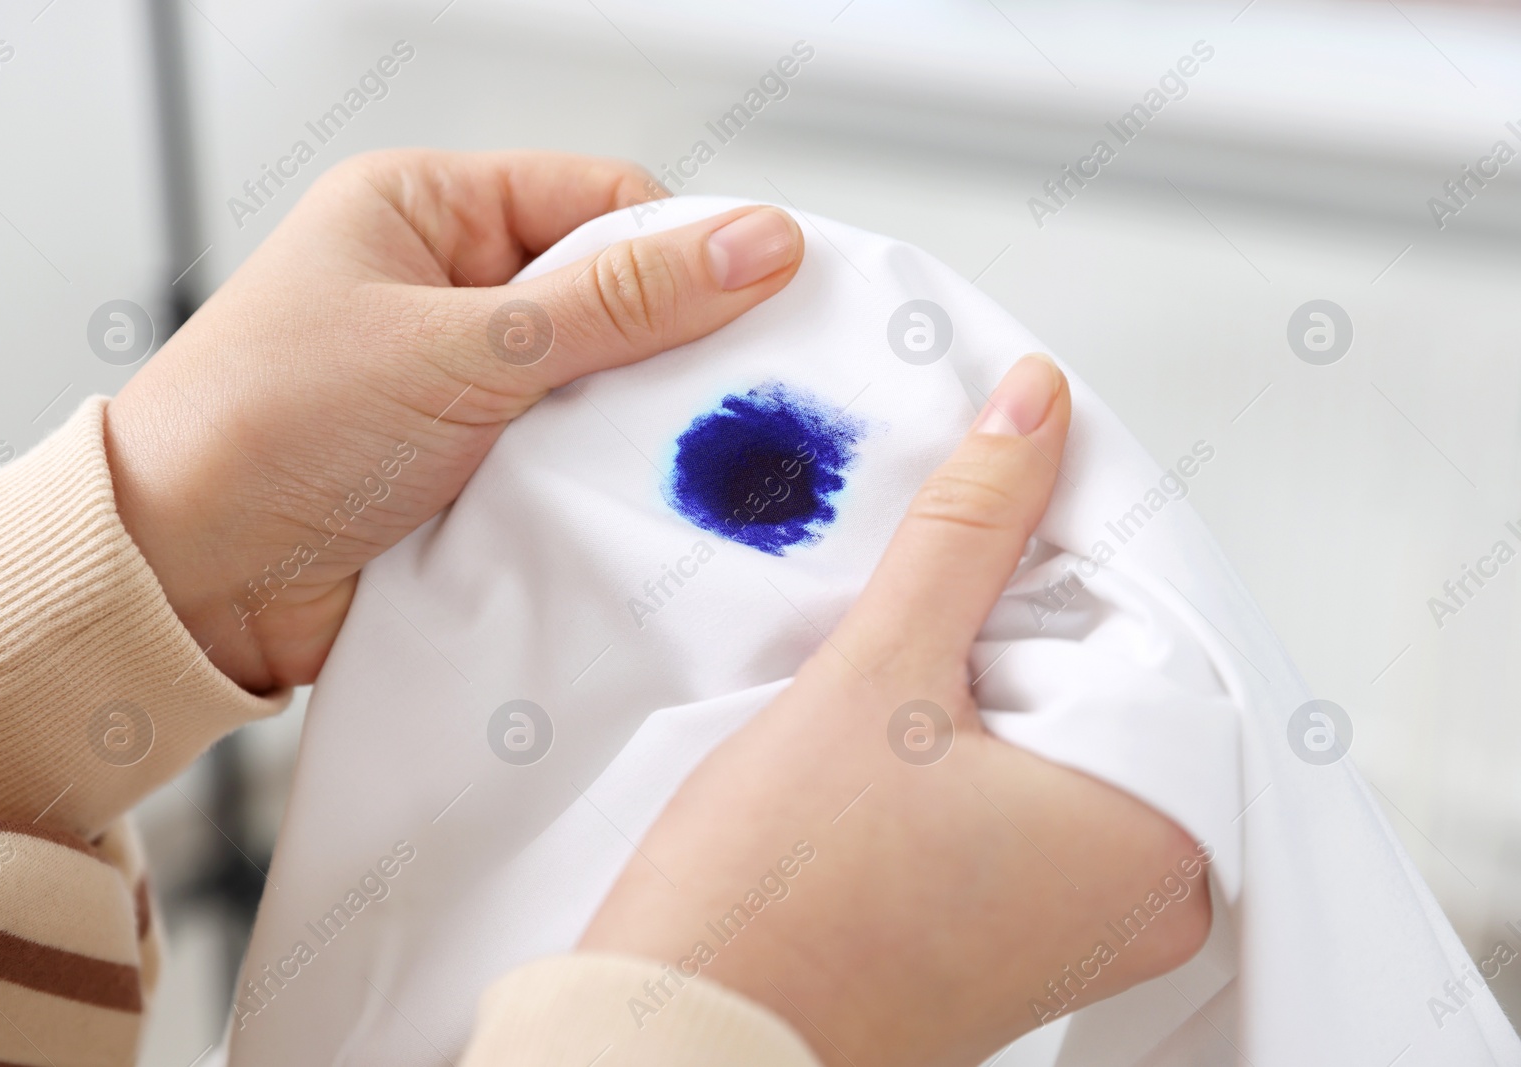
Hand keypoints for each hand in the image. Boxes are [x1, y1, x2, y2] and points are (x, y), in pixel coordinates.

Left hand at [105, 150, 802, 691]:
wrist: (182, 584)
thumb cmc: (266, 430)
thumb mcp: (461, 348)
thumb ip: (615, 305)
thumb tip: (754, 244)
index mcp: (426, 211)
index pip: (597, 202)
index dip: (683, 249)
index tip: (760, 300)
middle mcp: (447, 292)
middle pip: (609, 298)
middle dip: (666, 350)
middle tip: (733, 397)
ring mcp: (460, 386)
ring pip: (598, 389)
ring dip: (632, 428)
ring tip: (676, 459)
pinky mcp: (470, 470)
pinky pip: (567, 461)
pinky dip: (599, 483)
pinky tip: (629, 504)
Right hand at [579, 355, 1212, 1065]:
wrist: (682, 1039)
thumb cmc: (774, 910)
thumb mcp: (878, 679)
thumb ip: (970, 531)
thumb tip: (1034, 414)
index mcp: (1162, 840)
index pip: (1163, 629)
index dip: (1070, 547)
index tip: (996, 494)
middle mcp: (1149, 897)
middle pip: (1117, 680)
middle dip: (1021, 616)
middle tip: (923, 599)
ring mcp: (1084, 922)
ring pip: (1064, 729)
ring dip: (985, 674)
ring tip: (891, 683)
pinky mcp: (1020, 928)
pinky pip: (1028, 791)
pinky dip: (970, 740)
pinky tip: (891, 733)